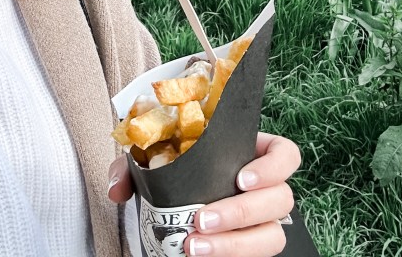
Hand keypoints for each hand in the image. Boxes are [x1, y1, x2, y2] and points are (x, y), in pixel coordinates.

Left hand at [108, 132, 299, 256]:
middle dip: (241, 212)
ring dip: (236, 244)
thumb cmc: (171, 171)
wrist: (170, 209)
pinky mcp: (252, 245)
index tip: (240, 178)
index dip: (273, 165)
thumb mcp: (152, 159)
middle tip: (202, 220)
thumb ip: (132, 169)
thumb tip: (116, 190)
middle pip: (281, 199)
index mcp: (249, 153)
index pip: (285, 154)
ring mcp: (262, 221)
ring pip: (272, 236)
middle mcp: (264, 189)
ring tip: (196, 247)